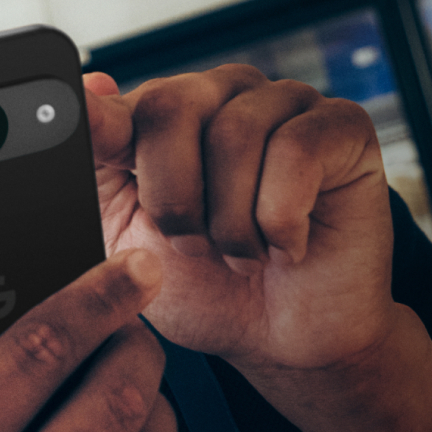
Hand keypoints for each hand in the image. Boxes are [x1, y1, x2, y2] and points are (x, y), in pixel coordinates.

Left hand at [84, 65, 394, 374]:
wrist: (283, 344)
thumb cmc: (209, 289)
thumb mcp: (126, 238)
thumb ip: (96, 167)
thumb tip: (88, 87)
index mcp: (169, 111)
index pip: (125, 101)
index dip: (106, 134)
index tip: (104, 160)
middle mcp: (227, 93)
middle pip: (172, 105)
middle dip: (174, 198)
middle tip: (194, 245)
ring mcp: (288, 102)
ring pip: (235, 134)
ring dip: (231, 222)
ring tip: (243, 254)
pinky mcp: (343, 125)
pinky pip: (296, 150)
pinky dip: (282, 218)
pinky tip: (288, 245)